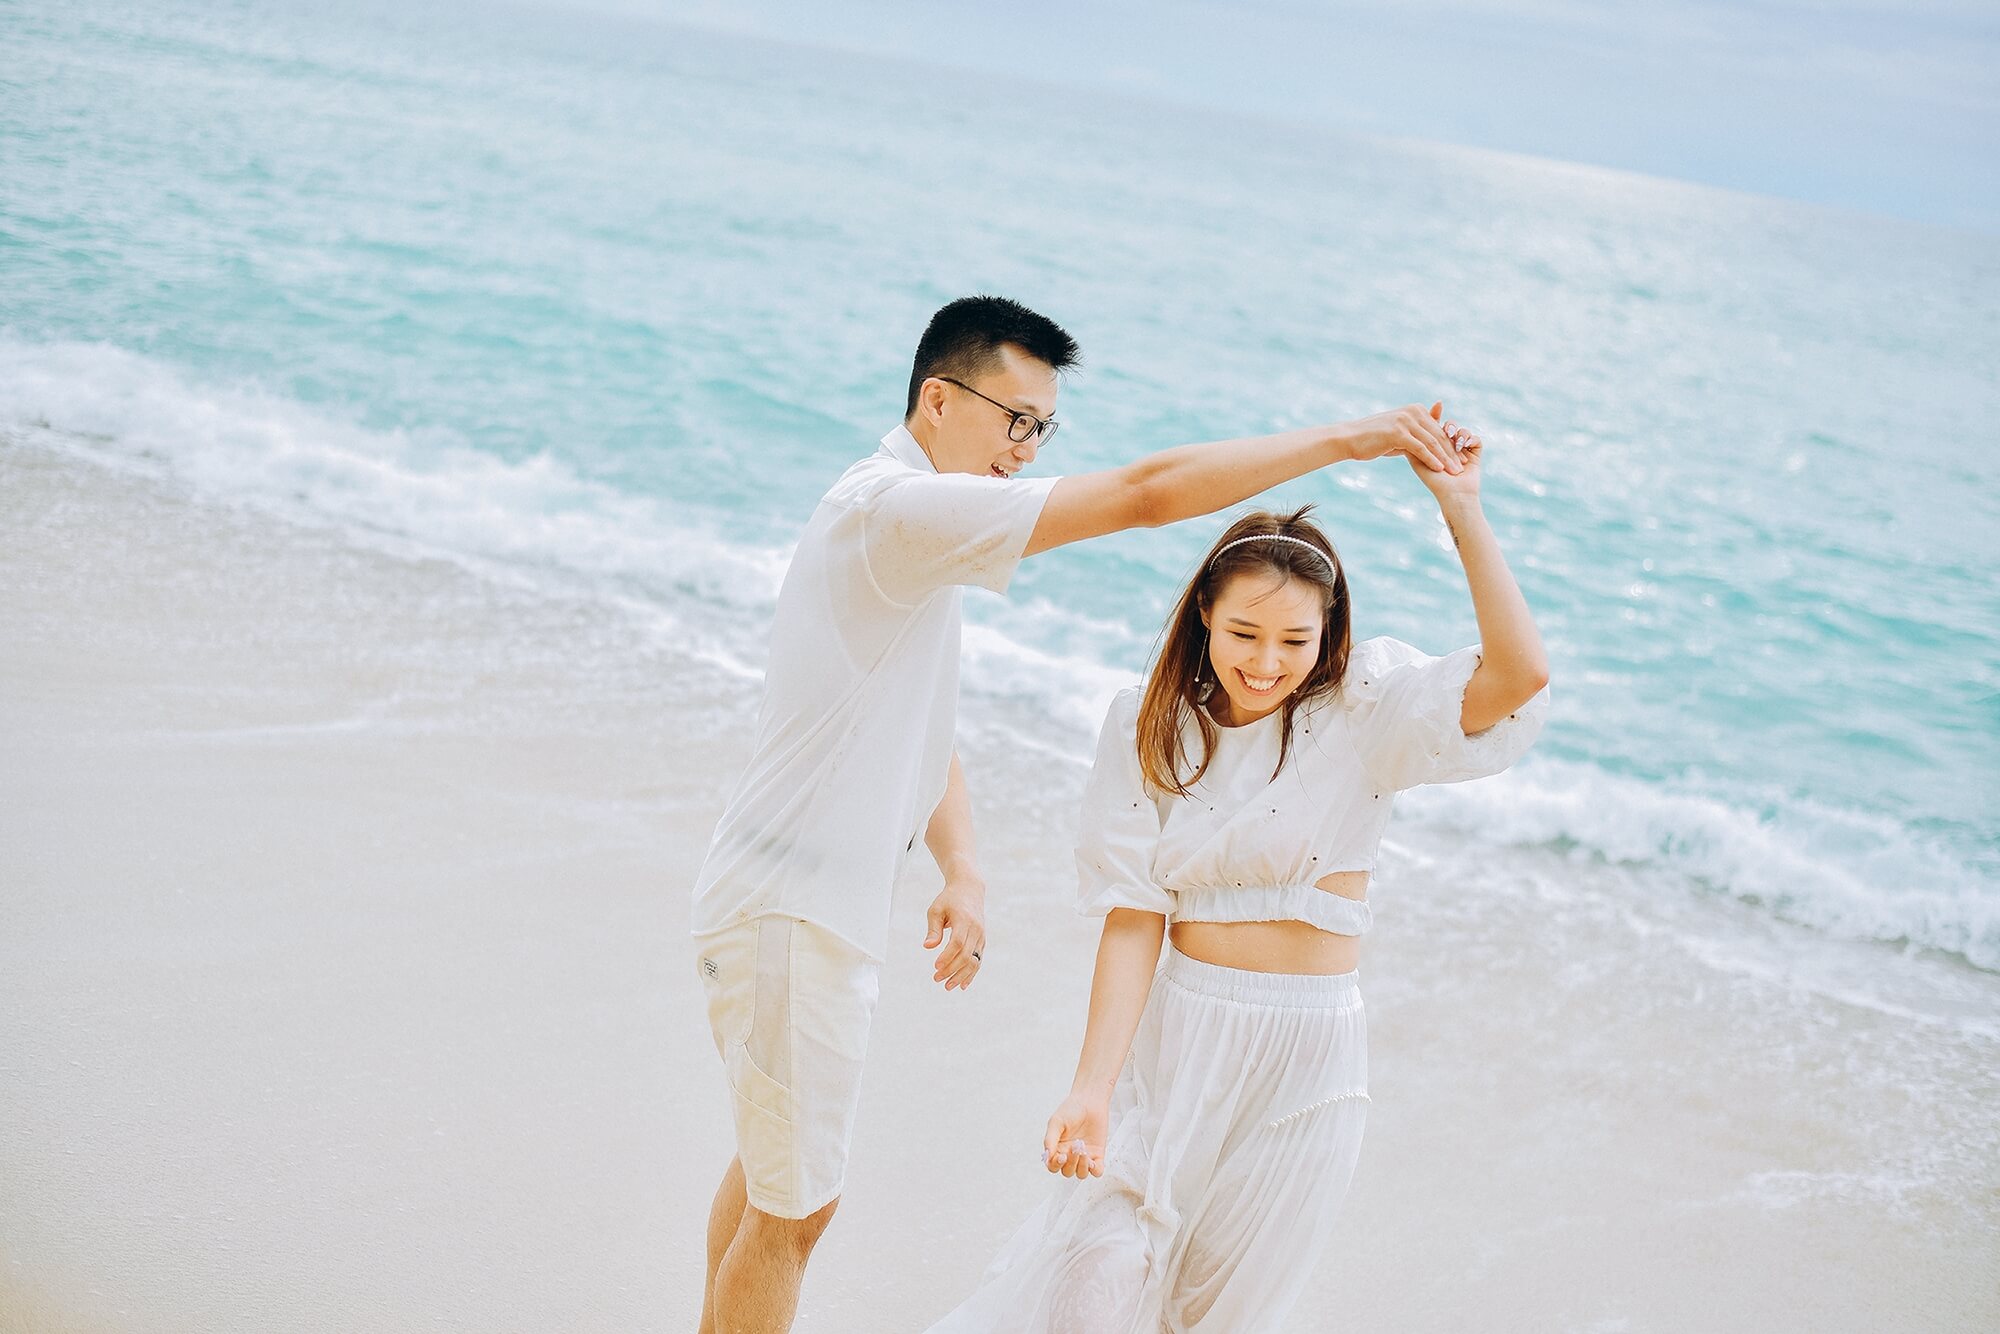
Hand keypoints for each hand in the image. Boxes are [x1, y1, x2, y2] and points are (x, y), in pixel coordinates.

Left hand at [923, 875, 986, 990]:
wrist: (969, 890)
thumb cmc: (949, 900)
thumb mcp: (936, 910)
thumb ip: (933, 929)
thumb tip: (927, 947)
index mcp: (964, 920)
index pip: (957, 942)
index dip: (947, 956)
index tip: (935, 967)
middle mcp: (976, 929)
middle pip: (966, 954)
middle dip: (951, 970)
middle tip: (936, 979)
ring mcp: (981, 936)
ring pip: (974, 960)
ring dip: (961, 976)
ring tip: (948, 986)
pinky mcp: (982, 941)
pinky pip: (978, 960)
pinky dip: (971, 973)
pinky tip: (962, 984)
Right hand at [1042, 1093, 1109, 1178]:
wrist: (1090, 1101)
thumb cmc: (1071, 1109)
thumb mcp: (1056, 1122)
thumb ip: (1050, 1139)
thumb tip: (1047, 1155)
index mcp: (1057, 1148)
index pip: (1053, 1166)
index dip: (1056, 1165)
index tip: (1061, 1156)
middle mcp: (1070, 1155)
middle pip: (1067, 1172)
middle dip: (1071, 1163)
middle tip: (1075, 1148)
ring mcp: (1084, 1156)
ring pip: (1081, 1174)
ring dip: (1082, 1166)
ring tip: (1083, 1150)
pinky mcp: (1098, 1154)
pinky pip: (1097, 1171)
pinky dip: (1095, 1170)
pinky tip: (1093, 1160)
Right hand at [1337, 401, 1462, 473]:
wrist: (1350, 438)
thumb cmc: (1373, 437)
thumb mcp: (1398, 431)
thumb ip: (1415, 432)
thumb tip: (1427, 442)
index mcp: (1415, 410)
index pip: (1438, 429)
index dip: (1451, 445)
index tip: (1460, 459)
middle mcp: (1413, 412)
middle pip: (1438, 435)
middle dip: (1451, 453)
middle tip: (1461, 467)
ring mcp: (1406, 421)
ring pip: (1432, 442)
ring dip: (1445, 458)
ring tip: (1454, 471)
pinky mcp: (1399, 433)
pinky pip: (1420, 448)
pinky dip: (1431, 459)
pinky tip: (1439, 469)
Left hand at [1408, 403, 1483, 499]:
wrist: (1454, 494)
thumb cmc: (1433, 480)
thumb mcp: (1418, 459)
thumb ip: (1412, 442)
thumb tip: (1401, 425)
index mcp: (1434, 448)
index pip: (1434, 427)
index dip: (1435, 416)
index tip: (1437, 405)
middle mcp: (1448, 448)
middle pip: (1449, 426)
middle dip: (1448, 426)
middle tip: (1447, 430)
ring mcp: (1463, 450)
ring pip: (1462, 431)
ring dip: (1459, 434)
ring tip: (1456, 442)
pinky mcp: (1475, 454)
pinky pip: (1475, 438)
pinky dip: (1470, 440)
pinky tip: (1465, 447)